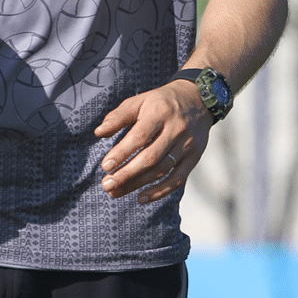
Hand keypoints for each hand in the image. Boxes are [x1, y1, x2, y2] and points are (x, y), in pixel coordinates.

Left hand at [93, 80, 214, 203]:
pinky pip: (177, 179)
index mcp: (159, 112)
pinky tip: (141, 198)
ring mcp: (187, 145)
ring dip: (138, 184)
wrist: (198, 100)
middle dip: (127, 174)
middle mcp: (175, 129)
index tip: (105, 166)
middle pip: (151, 157)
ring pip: (162, 170)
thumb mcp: (139, 101)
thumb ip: (118, 116)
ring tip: (116, 191)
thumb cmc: (161, 102)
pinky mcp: (194, 158)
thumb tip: (98, 132)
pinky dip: (160, 192)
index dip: (122, 152)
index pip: (140, 136)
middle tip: (107, 185)